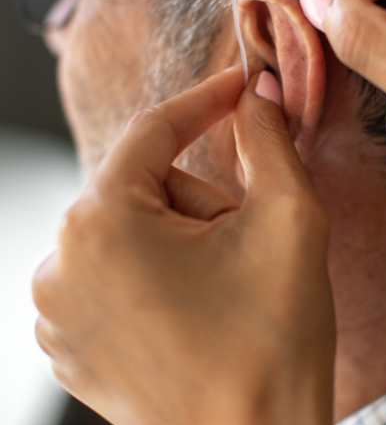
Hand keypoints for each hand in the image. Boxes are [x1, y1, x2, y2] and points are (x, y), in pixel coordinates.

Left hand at [32, 68, 334, 424]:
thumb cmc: (273, 340)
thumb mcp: (289, 218)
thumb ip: (268, 138)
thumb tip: (257, 90)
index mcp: (103, 224)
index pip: (155, 128)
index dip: (207, 99)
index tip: (242, 84)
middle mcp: (60, 262)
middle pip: (145, 183)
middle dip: (203, 198)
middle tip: (246, 245)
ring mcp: (57, 307)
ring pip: (133, 225)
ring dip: (184, 235)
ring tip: (223, 287)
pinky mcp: (69, 339)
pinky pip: (117, 268)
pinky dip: (159, 269)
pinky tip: (197, 311)